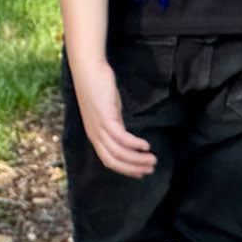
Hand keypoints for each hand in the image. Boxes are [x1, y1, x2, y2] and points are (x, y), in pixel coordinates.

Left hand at [71, 58, 156, 177]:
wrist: (88, 68)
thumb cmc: (98, 87)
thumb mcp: (108, 111)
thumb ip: (116, 125)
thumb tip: (127, 138)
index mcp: (94, 134)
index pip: (109, 160)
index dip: (125, 169)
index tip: (140, 173)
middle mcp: (94, 134)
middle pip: (113, 161)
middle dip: (133, 168)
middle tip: (150, 169)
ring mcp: (98, 127)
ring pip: (119, 152)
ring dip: (137, 159)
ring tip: (152, 159)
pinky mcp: (105, 117)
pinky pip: (121, 137)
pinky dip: (134, 144)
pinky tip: (146, 145)